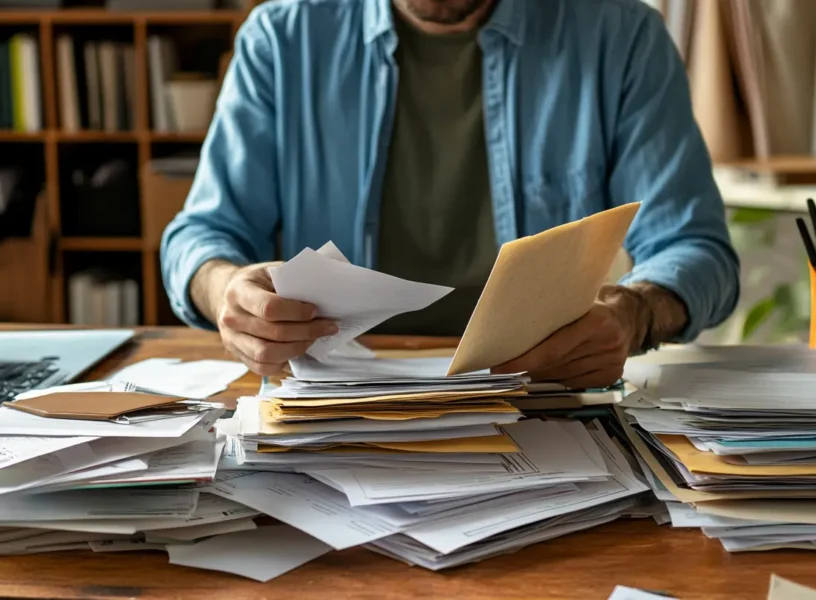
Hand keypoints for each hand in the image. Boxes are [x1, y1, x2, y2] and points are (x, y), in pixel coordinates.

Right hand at [216, 262, 337, 374]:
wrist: (231, 295)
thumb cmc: (259, 282)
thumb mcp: (273, 271)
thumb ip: (294, 279)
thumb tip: (327, 289)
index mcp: (239, 291)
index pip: (269, 308)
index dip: (297, 312)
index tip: (315, 310)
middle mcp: (231, 317)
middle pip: (273, 333)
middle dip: (306, 332)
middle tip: (327, 327)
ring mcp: (232, 339)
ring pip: (267, 354)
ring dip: (297, 349)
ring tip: (313, 339)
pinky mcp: (238, 355)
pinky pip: (263, 368)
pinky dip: (284, 362)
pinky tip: (298, 350)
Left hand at [492, 285, 647, 388]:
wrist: (630, 315)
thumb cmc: (595, 303)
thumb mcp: (577, 297)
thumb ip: (554, 308)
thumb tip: (512, 322)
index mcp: (597, 320)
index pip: (553, 349)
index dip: (524, 360)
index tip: (500, 366)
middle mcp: (607, 343)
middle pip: (556, 364)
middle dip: (527, 367)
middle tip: (503, 366)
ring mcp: (612, 362)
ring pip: (563, 376)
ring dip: (539, 375)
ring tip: (522, 369)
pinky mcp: (612, 376)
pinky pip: (575, 383)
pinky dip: (557, 379)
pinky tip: (545, 374)